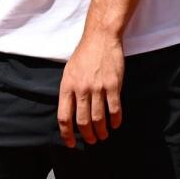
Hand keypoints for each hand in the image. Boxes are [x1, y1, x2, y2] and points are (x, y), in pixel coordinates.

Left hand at [58, 32, 123, 147]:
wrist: (100, 38)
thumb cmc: (84, 55)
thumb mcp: (69, 72)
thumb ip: (69, 91)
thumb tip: (70, 113)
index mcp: (67, 86)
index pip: (64, 117)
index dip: (67, 134)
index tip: (71, 143)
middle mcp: (81, 88)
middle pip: (83, 121)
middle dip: (87, 135)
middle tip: (92, 140)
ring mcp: (98, 87)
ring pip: (99, 118)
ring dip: (101, 131)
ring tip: (103, 135)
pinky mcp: (113, 85)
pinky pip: (114, 109)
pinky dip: (115, 120)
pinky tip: (115, 124)